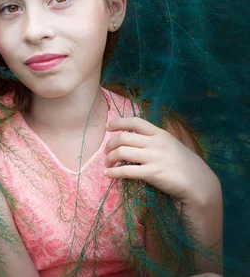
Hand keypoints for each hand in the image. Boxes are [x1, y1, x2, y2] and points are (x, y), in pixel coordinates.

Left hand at [104, 117, 219, 206]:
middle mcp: (156, 143)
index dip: (118, 123)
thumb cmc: (185, 166)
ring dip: (109, 158)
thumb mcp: (172, 145)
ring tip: (107, 164)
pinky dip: (113, 172)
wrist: (200, 185)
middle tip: (107, 152)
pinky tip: (108, 175)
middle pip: (123, 137)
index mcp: (161, 134)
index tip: (108, 127)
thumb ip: (155, 140)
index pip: (135, 122)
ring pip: (121, 152)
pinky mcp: (152, 173)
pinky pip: (126, 171)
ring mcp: (154, 158)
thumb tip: (134, 139)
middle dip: (110, 144)